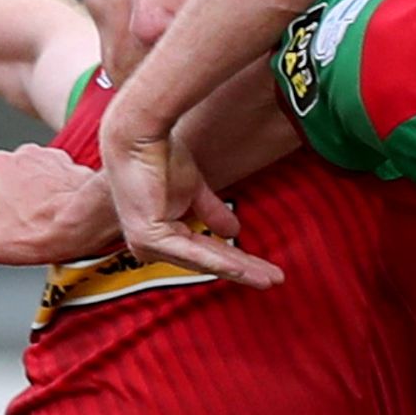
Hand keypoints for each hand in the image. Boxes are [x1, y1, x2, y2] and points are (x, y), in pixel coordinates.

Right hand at [0, 145, 121, 265]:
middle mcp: (18, 154)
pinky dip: (55, 198)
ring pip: (29, 186)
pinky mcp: (70, 164)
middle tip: (26, 231)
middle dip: (11, 210)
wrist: (87, 220)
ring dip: (33, 202)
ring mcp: (46, 157)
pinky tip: (62, 215)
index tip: (4, 234)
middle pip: (3, 190)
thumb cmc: (36, 231)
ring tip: (45, 223)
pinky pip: (54, 184)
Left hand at [100, 118, 277, 286]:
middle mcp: (150, 246)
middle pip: (208, 262)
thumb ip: (211, 212)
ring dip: (240, 271)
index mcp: (159, 235)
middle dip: (244, 271)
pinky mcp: (150, 237)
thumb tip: (233, 232)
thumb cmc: (159, 156)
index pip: (205, 251)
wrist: (141, 135)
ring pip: (204, 262)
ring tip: (269, 279)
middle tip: (274, 279)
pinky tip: (243, 270)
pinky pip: (192, 253)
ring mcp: (147, 244)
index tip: (264, 267)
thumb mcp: (194, 190)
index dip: (237, 259)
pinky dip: (220, 261)